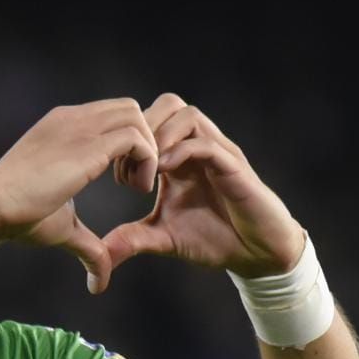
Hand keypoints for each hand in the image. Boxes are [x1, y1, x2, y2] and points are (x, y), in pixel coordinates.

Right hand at [0, 99, 157, 292]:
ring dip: (147, 150)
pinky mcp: (88, 145)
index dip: (126, 145)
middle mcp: (72, 120)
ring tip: (135, 187)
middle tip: (131, 182)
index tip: (122, 180)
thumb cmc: (17, 219)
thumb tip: (99, 284)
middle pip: (128, 109)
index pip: (110, 116)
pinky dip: (148, 160)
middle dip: (142, 141)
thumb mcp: (63, 226)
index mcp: (62, 128)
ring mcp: (79, 127)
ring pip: (136, 116)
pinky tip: (134, 189)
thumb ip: (88, 245)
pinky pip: (137, 137)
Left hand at [102, 94, 304, 284]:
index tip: (117, 176)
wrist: (257, 254)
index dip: (128, 141)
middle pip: (168, 104)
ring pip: (187, 114)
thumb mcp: (164, 239)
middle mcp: (197, 148)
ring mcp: (218, 154)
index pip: (150, 121)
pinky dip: (183, 151)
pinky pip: (207, 143)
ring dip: (161, 137)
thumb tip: (101, 254)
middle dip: (142, 129)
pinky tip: (165, 174)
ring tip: (148, 171)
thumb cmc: (215, 239)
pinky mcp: (235, 167)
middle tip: (131, 167)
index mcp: (178, 157)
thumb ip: (133, 239)